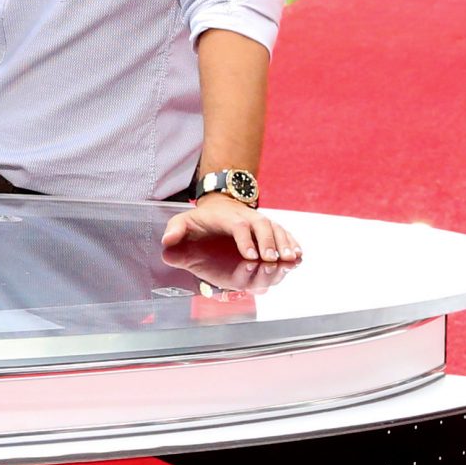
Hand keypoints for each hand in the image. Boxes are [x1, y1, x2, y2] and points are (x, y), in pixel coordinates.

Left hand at [161, 194, 300, 263]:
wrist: (220, 204)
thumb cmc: (201, 219)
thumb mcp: (184, 221)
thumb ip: (175, 230)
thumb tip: (167, 240)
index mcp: (227, 217)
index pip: (238, 226)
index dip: (245, 240)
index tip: (250, 256)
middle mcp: (247, 217)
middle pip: (262, 226)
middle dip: (268, 243)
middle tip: (272, 260)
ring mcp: (260, 221)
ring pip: (276, 228)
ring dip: (284, 243)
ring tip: (291, 259)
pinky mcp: (270, 226)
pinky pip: (284, 232)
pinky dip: (292, 241)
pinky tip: (298, 254)